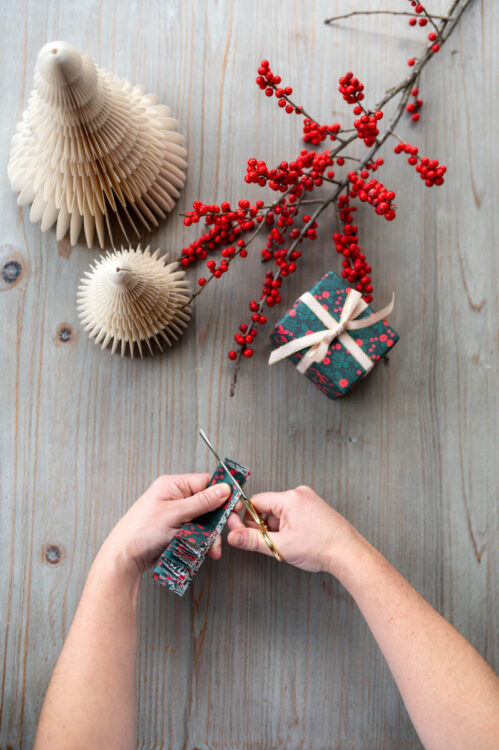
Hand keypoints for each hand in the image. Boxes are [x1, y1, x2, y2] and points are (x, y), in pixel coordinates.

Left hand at [98, 474, 231, 576]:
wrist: (124, 558)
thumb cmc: (142, 532)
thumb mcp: (176, 514)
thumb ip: (202, 501)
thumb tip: (224, 489)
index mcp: (173, 485)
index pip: (206, 482)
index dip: (223, 493)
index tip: (235, 506)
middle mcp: (175, 497)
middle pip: (207, 503)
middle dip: (217, 520)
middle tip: (225, 531)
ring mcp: (175, 514)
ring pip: (204, 521)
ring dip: (210, 535)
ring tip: (211, 549)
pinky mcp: (176, 530)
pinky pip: (196, 532)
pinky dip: (202, 541)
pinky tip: (204, 551)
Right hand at [227, 485, 360, 574]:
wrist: (348, 554)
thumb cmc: (321, 548)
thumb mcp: (280, 546)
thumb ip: (253, 540)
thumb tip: (233, 536)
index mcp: (289, 499)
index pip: (255, 502)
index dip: (247, 519)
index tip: (244, 532)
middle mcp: (299, 494)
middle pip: (267, 508)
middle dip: (264, 527)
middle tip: (271, 543)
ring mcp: (308, 500)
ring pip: (279, 513)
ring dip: (277, 529)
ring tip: (288, 544)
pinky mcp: (314, 508)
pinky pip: (292, 514)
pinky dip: (288, 527)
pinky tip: (297, 540)